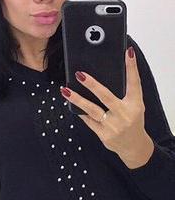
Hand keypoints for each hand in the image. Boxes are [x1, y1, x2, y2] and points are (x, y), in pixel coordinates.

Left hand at [59, 46, 154, 167]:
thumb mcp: (134, 106)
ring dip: (77, 99)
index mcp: (135, 104)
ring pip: (92, 110)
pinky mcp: (103, 134)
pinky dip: (80, 111)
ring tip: (65, 90)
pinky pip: (88, 120)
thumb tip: (102, 76)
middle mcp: (124, 114)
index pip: (134, 83)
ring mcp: (113, 125)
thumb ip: (123, 94)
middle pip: (106, 97)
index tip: (128, 53)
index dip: (131, 67)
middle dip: (92, 85)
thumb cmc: (132, 121)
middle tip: (80, 74)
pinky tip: (70, 102)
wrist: (133, 146)